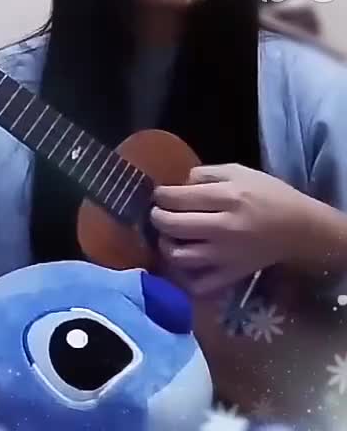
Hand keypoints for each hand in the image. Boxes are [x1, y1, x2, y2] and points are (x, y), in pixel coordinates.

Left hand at [151, 163, 313, 295]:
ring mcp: (226, 255)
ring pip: (179, 256)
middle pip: (173, 226)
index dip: (161, 196)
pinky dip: (183, 277)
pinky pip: (198, 284)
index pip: (179, 198)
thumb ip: (205, 174)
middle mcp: (224, 228)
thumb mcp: (239, 172)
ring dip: (165, 245)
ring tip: (168, 236)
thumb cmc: (268, 195)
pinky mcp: (230, 275)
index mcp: (228, 198)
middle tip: (158, 213)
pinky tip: (182, 262)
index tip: (160, 195)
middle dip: (157, 217)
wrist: (299, 228)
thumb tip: (178, 185)